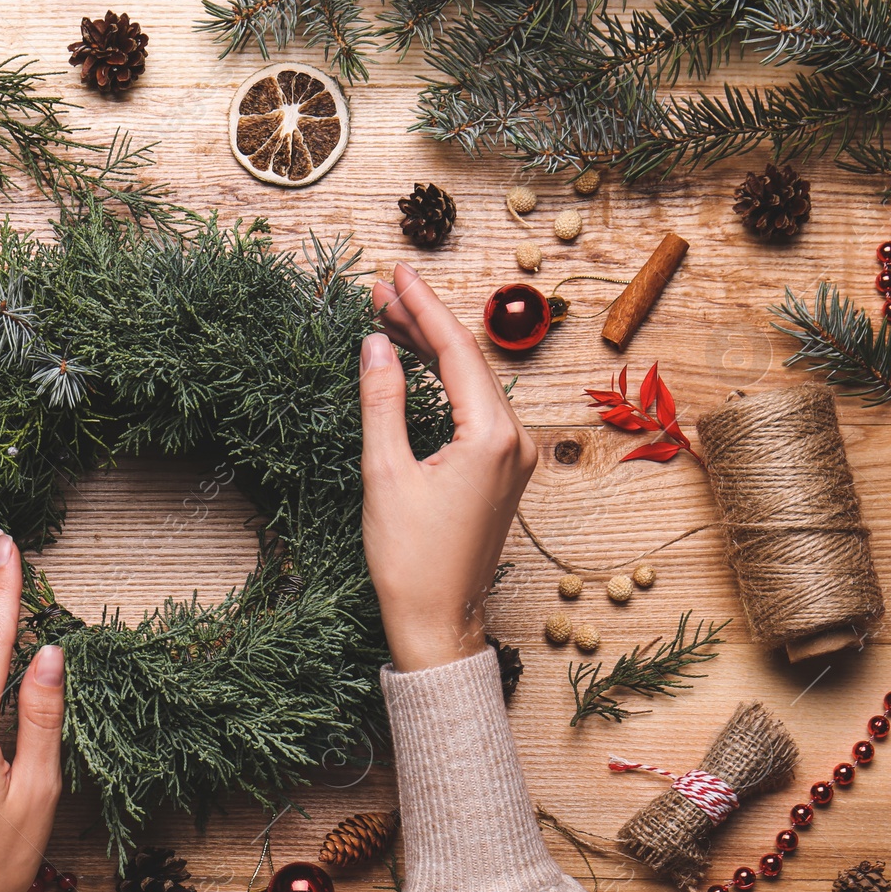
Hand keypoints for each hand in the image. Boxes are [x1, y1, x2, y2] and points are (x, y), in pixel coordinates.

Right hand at [362, 263, 536, 672]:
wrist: (438, 620)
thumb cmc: (409, 559)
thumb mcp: (385, 473)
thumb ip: (381, 401)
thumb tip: (375, 344)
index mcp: (492, 436)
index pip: (454, 350)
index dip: (421, 306)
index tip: (394, 271)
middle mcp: (516, 440)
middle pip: (466, 361)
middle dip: (423, 321)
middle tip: (380, 288)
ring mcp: (515, 456)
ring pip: (472, 383)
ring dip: (432, 350)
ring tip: (389, 317)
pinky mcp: (505, 471)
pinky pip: (475, 409)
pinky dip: (444, 383)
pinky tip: (416, 365)